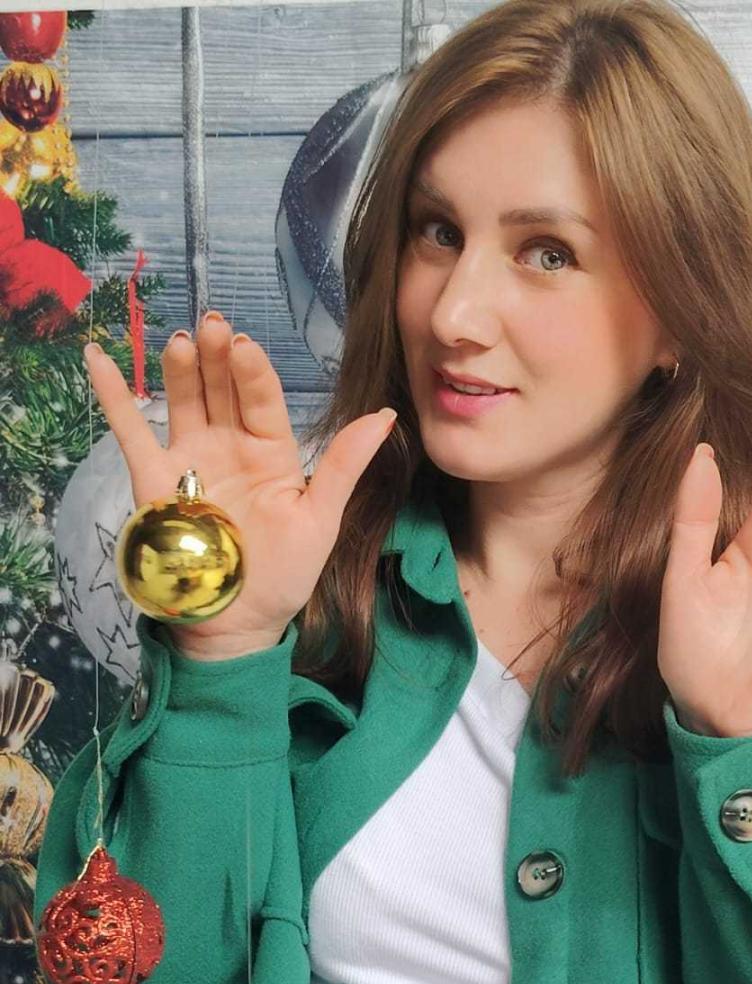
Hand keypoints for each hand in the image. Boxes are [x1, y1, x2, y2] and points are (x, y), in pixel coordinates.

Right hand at [84, 310, 396, 651]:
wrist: (237, 622)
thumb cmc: (283, 575)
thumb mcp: (321, 518)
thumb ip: (346, 464)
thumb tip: (386, 415)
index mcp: (271, 452)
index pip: (262, 399)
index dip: (253, 371)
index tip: (244, 345)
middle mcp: (229, 446)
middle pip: (221, 388)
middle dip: (216, 356)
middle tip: (213, 325)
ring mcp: (188, 459)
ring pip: (182, 400)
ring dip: (179, 367)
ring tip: (181, 338)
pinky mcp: (152, 479)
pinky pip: (130, 430)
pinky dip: (112, 394)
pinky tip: (97, 357)